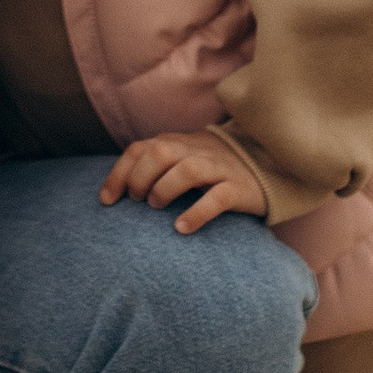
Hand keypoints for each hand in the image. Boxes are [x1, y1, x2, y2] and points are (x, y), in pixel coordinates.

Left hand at [98, 130, 271, 235]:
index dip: (118, 174)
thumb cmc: (211, 169)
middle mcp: (197, 151)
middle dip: (141, 178)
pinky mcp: (239, 189)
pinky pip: (218, 198)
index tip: (106, 200)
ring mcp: (220, 168)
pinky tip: (181, 228)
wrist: (266, 164)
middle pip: (161, 152)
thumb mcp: (181, 159)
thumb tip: (116, 190)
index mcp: (178, 143)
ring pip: (188, 169)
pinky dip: (196, 213)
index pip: (140, 149)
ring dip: (164, 189)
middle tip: (138, 200)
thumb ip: (153, 165)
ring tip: (157, 207)